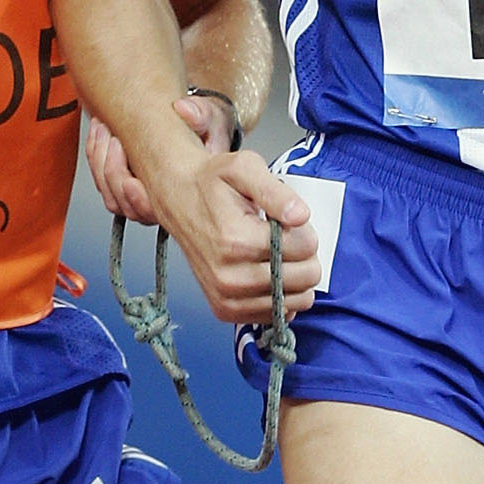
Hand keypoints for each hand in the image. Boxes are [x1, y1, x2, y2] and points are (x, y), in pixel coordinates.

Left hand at [86, 93, 234, 226]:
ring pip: (112, 197)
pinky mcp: (127, 186)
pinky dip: (95, 158)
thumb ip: (202, 115)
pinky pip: (104, 184)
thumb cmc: (206, 128)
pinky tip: (99, 133)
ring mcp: (143, 197)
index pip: (154, 211)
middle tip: (112, 136)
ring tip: (102, 129)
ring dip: (99, 162)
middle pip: (126, 206)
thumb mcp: (211, 118)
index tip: (129, 178)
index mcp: (185, 196)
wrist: (197, 126)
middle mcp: (163, 204)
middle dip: (112, 170)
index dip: (137, 199)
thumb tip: (184, 110)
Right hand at [151, 143, 320, 322]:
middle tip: (283, 237)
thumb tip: (300, 216)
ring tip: (274, 254)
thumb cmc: (211, 183)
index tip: (288, 221)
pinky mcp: (225, 309)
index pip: (305, 247)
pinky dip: (280, 297)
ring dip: (295, 278)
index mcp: (236, 240)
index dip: (305, 230)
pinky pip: (275, 315)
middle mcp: (229, 276)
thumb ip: (276, 192)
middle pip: (304, 277)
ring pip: (294, 300)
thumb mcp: (243, 168)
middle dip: (304, 255)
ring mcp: (226, 297)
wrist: (178, 198)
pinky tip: (268, 274)